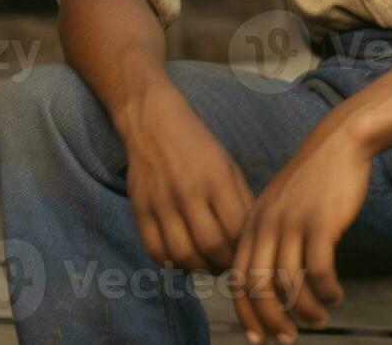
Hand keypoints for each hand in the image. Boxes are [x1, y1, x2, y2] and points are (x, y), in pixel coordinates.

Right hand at [119, 83, 253, 272]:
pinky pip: (155, 250)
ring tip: (207, 265)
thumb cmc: (198, 145)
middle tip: (227, 266)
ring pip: (182, 254)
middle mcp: (187, 192)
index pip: (234, 231)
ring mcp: (161, 202)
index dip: (242, 251)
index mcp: (215, 179)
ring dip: (199, 269)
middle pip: (209, 246)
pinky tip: (182, 260)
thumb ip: (241, 201)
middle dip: (223, 264)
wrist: (153, 123)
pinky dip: (171, 264)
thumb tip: (251, 239)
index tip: (245, 255)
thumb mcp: (228, 166)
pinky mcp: (140, 209)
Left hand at [231, 122, 370, 342]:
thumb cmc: (311, 181)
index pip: (238, 280)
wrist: (337, 144)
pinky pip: (319, 271)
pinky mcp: (321, 222)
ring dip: (306, 311)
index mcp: (252, 223)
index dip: (246, 314)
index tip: (259, 338)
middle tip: (289, 338)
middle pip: (258, 288)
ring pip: (289, 284)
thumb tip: (269, 284)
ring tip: (319, 318)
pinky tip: (336, 295)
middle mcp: (266, 225)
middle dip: (272, 322)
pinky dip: (327, 291)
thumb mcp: (277, 205)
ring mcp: (292, 223)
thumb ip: (267, 236)